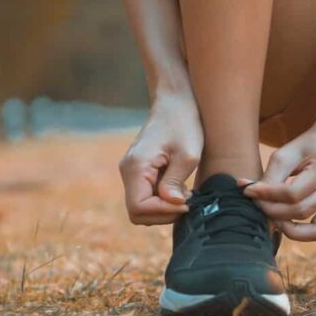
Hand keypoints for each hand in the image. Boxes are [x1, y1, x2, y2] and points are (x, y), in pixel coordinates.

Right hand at [118, 92, 202, 224]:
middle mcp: (128, 172)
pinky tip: (180, 188)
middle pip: (137, 213)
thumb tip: (172, 203)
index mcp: (135, 167)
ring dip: (164, 208)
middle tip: (187, 202)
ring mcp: (132, 172)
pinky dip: (163, 200)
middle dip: (163, 214)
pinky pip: (147, 196)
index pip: (139, 208)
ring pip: (142, 207)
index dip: (163, 212)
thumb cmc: (184, 123)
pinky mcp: (140, 172)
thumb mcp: (187, 154)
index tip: (186, 203)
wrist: (175, 102)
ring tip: (185, 193)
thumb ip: (176, 181)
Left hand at [243, 114, 315, 241]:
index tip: (248, 190)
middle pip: (301, 211)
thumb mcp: (289, 151)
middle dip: (273, 211)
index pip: (292, 193)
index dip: (266, 195)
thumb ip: (271, 175)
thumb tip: (250, 193)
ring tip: (273, 216)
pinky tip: (289, 223)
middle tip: (257, 203)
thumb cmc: (312, 143)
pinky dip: (305, 233)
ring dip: (288, 227)